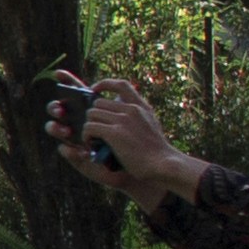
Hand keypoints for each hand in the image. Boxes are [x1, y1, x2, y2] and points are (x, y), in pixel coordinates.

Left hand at [60, 78, 184, 199]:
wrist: (162, 164)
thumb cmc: (155, 151)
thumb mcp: (151, 125)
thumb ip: (137, 115)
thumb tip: (119, 107)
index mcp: (141, 107)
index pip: (121, 85)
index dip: (104, 84)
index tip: (94, 89)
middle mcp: (132, 110)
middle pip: (98, 103)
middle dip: (93, 116)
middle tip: (95, 130)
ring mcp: (123, 120)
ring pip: (92, 115)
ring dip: (89, 127)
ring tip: (93, 139)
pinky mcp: (115, 133)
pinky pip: (90, 127)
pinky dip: (86, 136)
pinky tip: (91, 144)